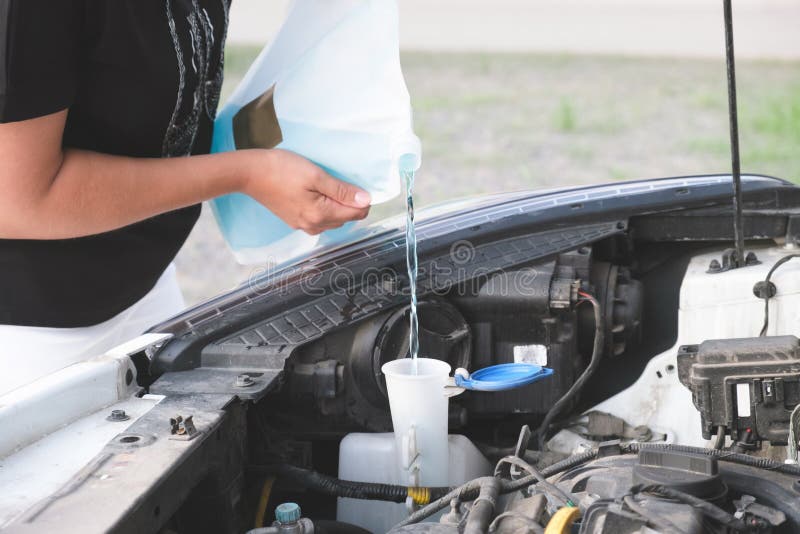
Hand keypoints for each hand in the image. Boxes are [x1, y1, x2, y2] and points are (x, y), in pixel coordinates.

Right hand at [240, 149, 370, 234]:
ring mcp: (303, 226)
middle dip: (350, 202)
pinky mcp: (295, 221)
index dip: (363, 199)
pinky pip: (320, 219)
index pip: (356, 214)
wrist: (250, 174)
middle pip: (346, 218)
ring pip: (333, 220)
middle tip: (342, 181)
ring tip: (329, 185)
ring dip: (337, 205)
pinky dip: (325, 208)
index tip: (359, 184)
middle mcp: (313, 226)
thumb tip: (366, 200)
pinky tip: (318, 194)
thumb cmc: (282, 170)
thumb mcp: (316, 175)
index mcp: (321, 215)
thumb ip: (342, 190)